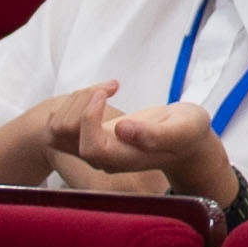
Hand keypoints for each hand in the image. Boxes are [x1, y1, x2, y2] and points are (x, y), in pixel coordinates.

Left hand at [68, 90, 241, 209]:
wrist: (186, 137)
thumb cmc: (188, 132)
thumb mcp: (183, 129)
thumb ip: (155, 134)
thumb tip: (122, 130)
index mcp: (124, 159)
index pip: (89, 147)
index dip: (89, 119)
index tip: (105, 94)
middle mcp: (103, 158)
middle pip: (65, 134)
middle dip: (83, 102)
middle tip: (112, 86)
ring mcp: (94, 148)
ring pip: (59, 126)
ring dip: (79, 98)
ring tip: (109, 87)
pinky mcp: (91, 135)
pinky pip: (64, 119)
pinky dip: (79, 98)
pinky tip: (104, 92)